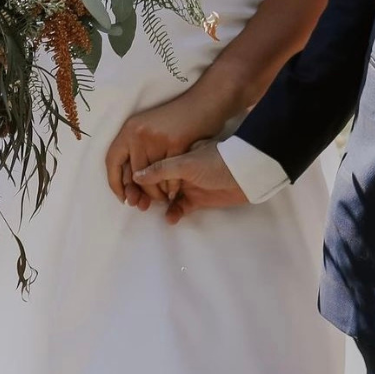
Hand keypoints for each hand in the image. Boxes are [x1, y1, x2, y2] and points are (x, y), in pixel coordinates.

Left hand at [105, 91, 223, 210]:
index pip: (112, 161)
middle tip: (145, 204)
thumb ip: (137, 151)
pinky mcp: (176, 143)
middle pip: (134, 174)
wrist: (204, 102)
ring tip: (162, 198)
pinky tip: (174, 192)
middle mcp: (139, 133)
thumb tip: (129, 183)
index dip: (114, 183)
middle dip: (141, 193)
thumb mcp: (149, 128)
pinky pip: (170, 175)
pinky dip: (172, 188)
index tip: (123, 197)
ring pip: (153, 177)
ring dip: (158, 193)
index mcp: (130, 129)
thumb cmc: (177, 118)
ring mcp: (158, 138)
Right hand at [133, 143, 247, 222]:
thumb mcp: (186, 163)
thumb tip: (136, 175)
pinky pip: (181, 208)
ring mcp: (189, 184)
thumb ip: (161, 169)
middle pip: (157, 182)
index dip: (140, 176)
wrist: (246, 174)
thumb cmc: (216, 162)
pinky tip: (170, 218)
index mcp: (177, 155)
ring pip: (167, 196)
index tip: (128, 187)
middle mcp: (180, 169)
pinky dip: (174, 213)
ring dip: (158, 204)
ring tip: (147, 210)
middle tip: (135, 203)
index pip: (153, 165)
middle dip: (145, 192)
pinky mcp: (198, 199)